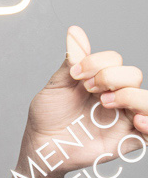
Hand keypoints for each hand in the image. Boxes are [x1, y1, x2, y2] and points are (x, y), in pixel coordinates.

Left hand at [25, 25, 147, 169]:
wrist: (42, 146)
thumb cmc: (47, 117)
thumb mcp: (56, 86)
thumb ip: (71, 61)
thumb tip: (75, 31)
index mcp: (100, 81)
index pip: (115, 60)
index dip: (98, 63)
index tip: (76, 75)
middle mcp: (116, 96)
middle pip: (134, 75)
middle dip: (111, 77)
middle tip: (90, 91)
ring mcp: (123, 117)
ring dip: (130, 96)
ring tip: (106, 104)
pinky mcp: (128, 139)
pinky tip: (136, 121)